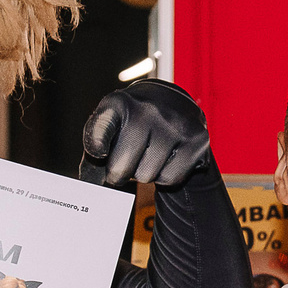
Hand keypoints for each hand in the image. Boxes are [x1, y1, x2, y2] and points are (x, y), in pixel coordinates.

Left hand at [80, 79, 212, 187]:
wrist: (171, 100)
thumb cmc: (131, 121)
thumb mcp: (110, 124)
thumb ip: (95, 151)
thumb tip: (91, 187)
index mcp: (118, 103)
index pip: (101, 129)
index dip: (96, 145)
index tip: (98, 153)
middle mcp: (147, 110)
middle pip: (121, 168)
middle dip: (119, 173)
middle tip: (124, 163)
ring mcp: (174, 124)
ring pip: (146, 176)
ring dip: (144, 172)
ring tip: (149, 152)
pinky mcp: (196, 139)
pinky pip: (170, 178)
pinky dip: (165, 175)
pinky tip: (166, 156)